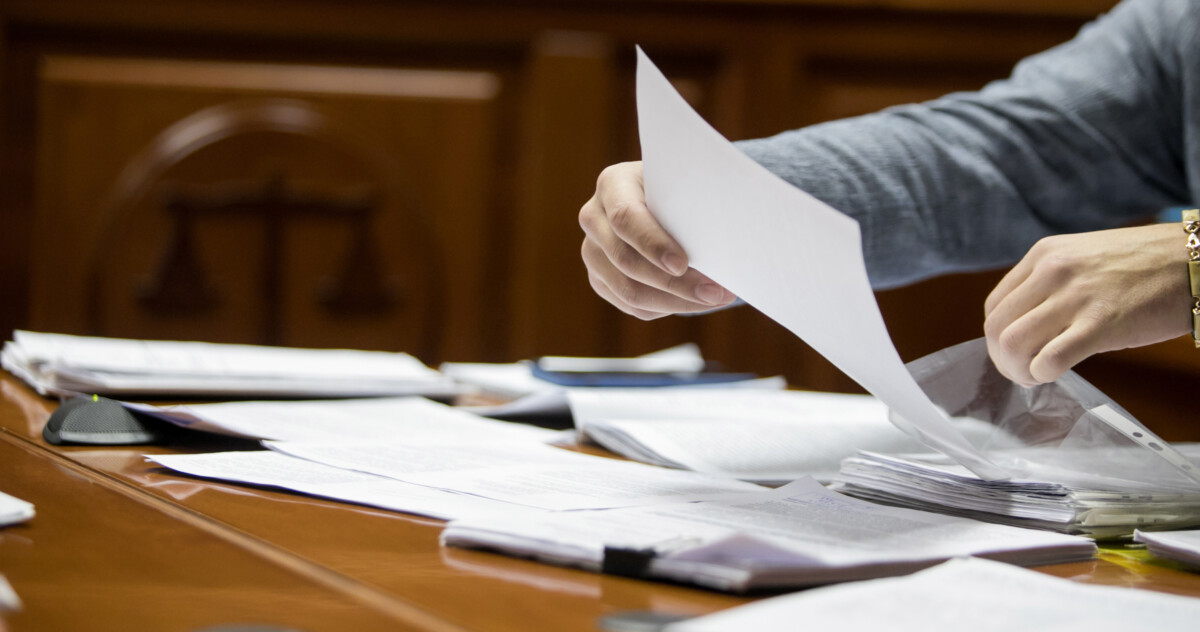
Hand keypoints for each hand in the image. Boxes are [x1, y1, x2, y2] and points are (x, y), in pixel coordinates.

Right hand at [579, 161, 735, 319]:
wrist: (661, 198)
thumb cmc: (678, 188)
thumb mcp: (683, 184)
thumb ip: (691, 204)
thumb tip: (717, 247)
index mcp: (612, 185)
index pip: (625, 218)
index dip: (652, 244)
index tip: (682, 264)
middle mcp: (594, 219)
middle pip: (626, 261)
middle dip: (673, 283)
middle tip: (715, 292)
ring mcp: (592, 252)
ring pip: (628, 291)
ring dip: (675, 301)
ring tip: (713, 299)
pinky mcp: (600, 279)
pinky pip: (631, 305)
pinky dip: (666, 307)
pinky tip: (693, 301)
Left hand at [983, 223, 1191, 385]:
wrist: (1197, 261)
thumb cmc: (1147, 265)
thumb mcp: (1084, 257)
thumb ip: (1051, 283)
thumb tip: (1025, 322)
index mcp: (1044, 254)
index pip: (994, 304)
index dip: (997, 336)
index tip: (1013, 352)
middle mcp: (1052, 271)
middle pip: (997, 327)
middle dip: (1002, 359)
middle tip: (1022, 372)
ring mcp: (1075, 297)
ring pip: (1012, 344)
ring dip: (1017, 370)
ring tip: (1035, 376)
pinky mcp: (1100, 324)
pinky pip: (1048, 359)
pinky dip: (1041, 374)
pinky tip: (1053, 375)